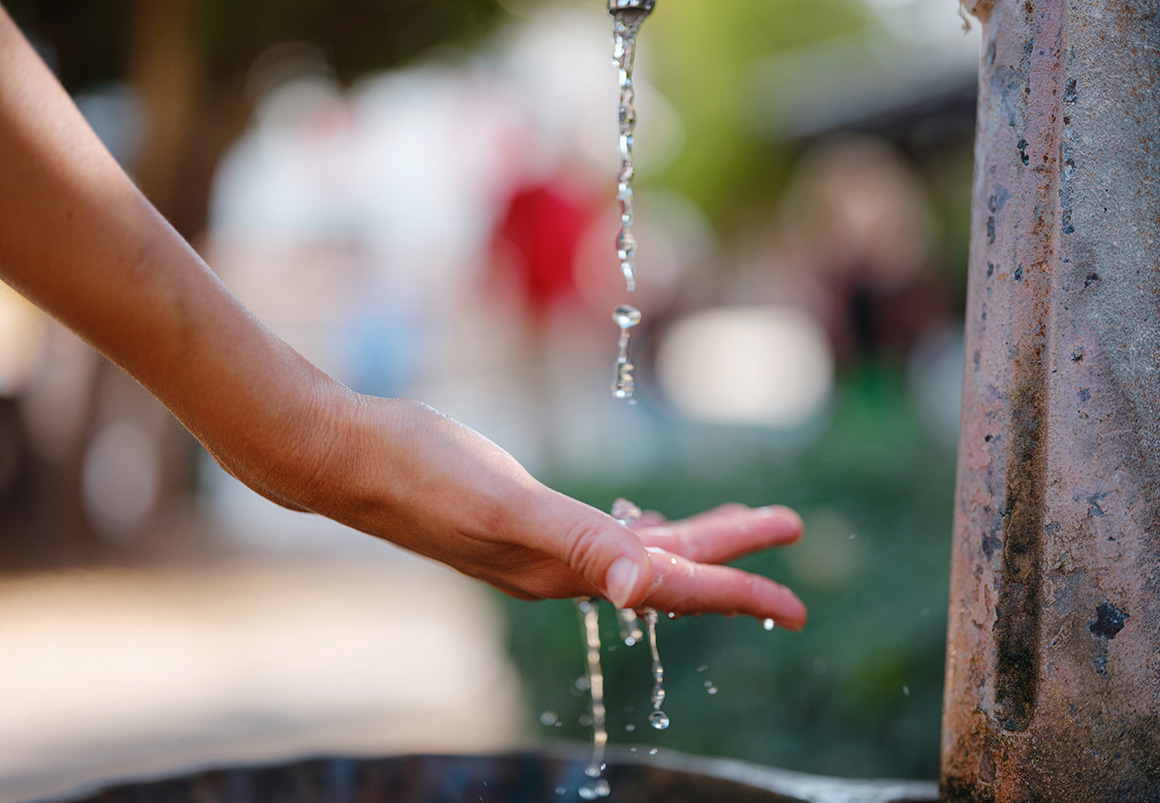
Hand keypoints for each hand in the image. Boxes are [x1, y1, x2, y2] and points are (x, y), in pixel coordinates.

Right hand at [286, 396, 807, 629]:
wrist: (350, 457)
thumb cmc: (422, 472)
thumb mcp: (506, 504)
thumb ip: (579, 542)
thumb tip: (642, 587)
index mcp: (565, 570)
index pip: (670, 589)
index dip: (738, 594)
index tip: (796, 606)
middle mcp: (559, 569)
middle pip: (667, 569)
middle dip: (732, 556)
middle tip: (791, 530)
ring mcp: (539, 547)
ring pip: (639, 550)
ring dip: (693, 537)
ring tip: (743, 521)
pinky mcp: (523, 520)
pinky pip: (602, 534)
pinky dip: (638, 528)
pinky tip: (644, 519)